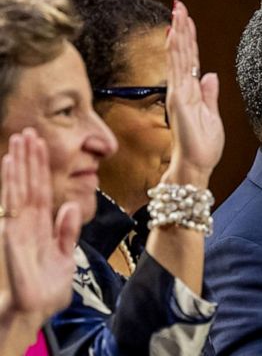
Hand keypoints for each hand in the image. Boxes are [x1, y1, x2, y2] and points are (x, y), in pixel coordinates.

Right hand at [0, 128, 80, 321]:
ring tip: (18, 142)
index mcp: (43, 226)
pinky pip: (13, 206)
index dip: (40, 169)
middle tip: (27, 132)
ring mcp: (19, 228)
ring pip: (20, 189)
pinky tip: (10, 165)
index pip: (42, 190)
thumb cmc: (50, 287)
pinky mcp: (13, 237)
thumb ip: (66, 231)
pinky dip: (11, 185)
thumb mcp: (65, 256)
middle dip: (29, 159)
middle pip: (30, 184)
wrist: (38, 312)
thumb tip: (69, 205)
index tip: (39, 145)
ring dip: (19, 165)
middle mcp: (29, 222)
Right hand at [163, 0, 224, 187]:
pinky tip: (175, 35)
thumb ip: (210, 95)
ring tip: (178, 11)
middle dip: (182, 29)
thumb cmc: (203, 146)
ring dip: (179, 33)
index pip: (191, 61)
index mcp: (193, 94)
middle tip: (179, 5)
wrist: (196, 166)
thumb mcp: (212, 116)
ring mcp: (179, 94)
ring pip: (179, 57)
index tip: (187, 21)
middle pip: (183, 54)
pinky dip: (176, 51)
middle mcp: (183, 91)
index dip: (190, 40)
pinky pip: (177, 70)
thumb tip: (211, 75)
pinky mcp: (179, 100)